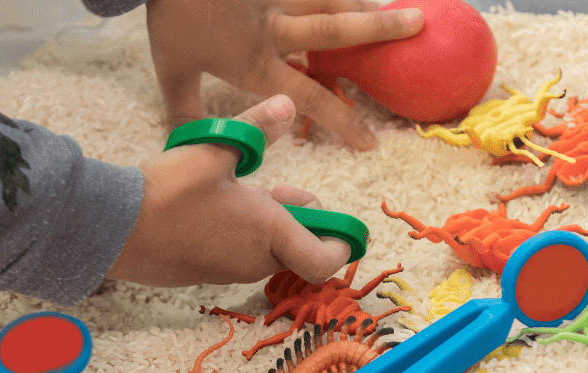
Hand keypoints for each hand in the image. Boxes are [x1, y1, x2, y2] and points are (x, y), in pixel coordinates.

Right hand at [106, 94, 351, 286]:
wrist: (113, 230)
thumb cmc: (168, 192)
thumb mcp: (214, 151)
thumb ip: (255, 129)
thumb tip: (286, 103)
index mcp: (269, 233)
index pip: (323, 260)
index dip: (337, 244)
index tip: (338, 225)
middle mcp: (255, 259)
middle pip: (295, 249)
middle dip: (296, 221)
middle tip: (278, 189)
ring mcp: (228, 271)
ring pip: (265, 251)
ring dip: (266, 226)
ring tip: (242, 190)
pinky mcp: (205, 274)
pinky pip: (237, 256)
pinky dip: (239, 235)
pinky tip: (214, 206)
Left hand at [144, 0, 423, 150]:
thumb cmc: (170, 18)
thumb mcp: (172, 69)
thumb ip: (186, 108)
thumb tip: (189, 143)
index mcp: (257, 61)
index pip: (309, 97)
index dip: (342, 122)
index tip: (369, 142)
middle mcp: (276, 27)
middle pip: (336, 30)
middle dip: (379, 30)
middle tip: (418, 26)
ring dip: (363, 2)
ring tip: (396, 6)